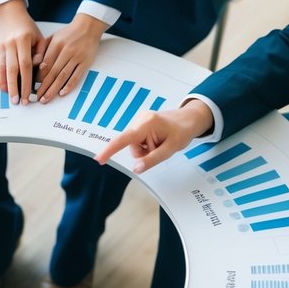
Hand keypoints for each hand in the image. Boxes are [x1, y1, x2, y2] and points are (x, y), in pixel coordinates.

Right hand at [0, 0, 44, 103]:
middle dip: (13, 87)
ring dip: (3, 82)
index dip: (26, 82)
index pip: (25, 65)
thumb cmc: (28, 27)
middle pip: (11, 69)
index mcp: (22, 41)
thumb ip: (41, 51)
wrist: (11, 13)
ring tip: (7, 95)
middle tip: (16, 101)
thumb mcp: (39, 36)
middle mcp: (10, 45)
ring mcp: (1, 47)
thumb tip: (39, 66)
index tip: (27, 95)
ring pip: (0, 68)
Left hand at [36, 14, 106, 102]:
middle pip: (52, 72)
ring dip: (53, 89)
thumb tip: (34, 63)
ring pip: (63, 76)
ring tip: (46, 98)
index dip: (38, 77)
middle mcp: (66, 51)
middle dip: (43, 87)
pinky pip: (76, 76)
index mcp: (57, 44)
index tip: (32, 86)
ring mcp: (77, 57)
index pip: (45, 64)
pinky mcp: (86, 62)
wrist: (89, 26)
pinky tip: (62, 93)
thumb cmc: (69, 33)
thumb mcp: (54, 36)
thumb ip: (44, 48)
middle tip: (37, 97)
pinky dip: (69, 86)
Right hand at [95, 100, 214, 173]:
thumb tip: (136, 169)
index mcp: (146, 124)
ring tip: (161, 143)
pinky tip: (157, 139)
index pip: (124, 140)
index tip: (98, 159)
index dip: (110, 150)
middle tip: (161, 147)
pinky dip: (147, 144)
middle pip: (132, 147)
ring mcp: (140, 120)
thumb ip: (152, 159)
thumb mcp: (170, 149)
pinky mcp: (141, 123)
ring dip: (147, 149)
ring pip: (135, 145)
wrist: (190, 118)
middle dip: (145, 153)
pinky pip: (138, 140)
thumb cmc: (182, 132)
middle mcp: (140, 119)